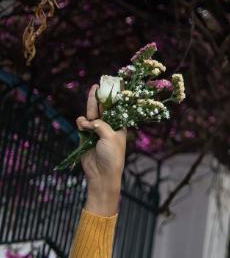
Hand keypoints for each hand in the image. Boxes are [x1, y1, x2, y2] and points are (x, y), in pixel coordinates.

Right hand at [75, 85, 125, 215]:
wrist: (101, 174)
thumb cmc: (112, 155)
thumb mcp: (110, 137)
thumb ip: (100, 125)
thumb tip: (88, 121)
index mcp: (120, 126)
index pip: (118, 109)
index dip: (116, 97)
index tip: (116, 84)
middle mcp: (109, 127)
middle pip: (103, 109)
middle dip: (100, 98)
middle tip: (97, 84)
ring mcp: (96, 132)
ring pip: (91, 115)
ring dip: (89, 108)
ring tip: (91, 96)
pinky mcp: (85, 137)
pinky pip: (82, 125)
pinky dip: (81, 123)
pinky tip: (82, 124)